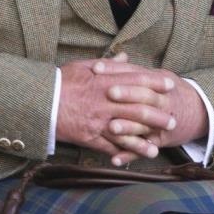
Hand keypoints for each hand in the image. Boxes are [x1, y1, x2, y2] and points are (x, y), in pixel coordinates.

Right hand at [57, 55, 176, 158]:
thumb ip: (109, 64)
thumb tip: (126, 57)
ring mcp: (98, 121)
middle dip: (157, 116)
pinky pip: (111, 146)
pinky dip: (125, 151)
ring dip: (145, 138)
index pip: (135, 81)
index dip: (155, 84)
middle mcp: (104, 102)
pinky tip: (138, 156)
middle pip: (137, 109)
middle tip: (173, 120)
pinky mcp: (90, 137)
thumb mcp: (84, 66)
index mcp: (104, 82)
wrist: (40, 102)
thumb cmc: (61, 81)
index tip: (170, 86)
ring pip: (127, 131)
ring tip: (160, 145)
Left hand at [92, 58, 208, 165]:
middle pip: (145, 96)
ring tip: (111, 128)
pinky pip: (144, 149)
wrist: (200, 112)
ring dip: (128, 127)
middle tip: (109, 93)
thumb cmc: (171, 92)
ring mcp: (162, 121)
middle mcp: (162, 100)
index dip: (117, 70)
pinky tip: (115, 159)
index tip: (97, 68)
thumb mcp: (159, 76)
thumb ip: (137, 69)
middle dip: (128, 94)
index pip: (137, 73)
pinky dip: (130, 155)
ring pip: (145, 125)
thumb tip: (116, 57)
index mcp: (159, 81)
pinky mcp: (160, 140)